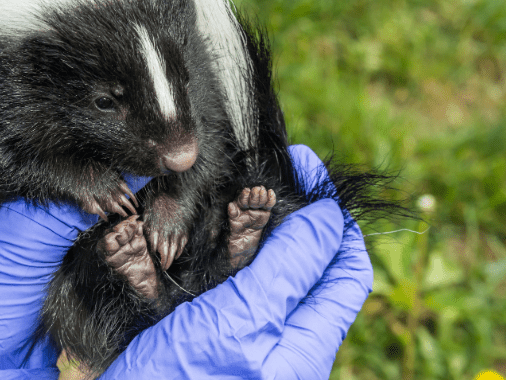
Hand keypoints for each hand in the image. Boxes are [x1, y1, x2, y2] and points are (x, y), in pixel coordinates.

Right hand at [99, 145, 372, 378]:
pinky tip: (162, 236)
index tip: (304, 165)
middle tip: (245, 174)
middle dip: (274, 210)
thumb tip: (330, 220)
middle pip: (294, 258)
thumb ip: (291, 272)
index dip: (332, 212)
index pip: (343, 264)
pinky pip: (201, 283)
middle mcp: (276, 338)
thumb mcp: (246, 328)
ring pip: (245, 267)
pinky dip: (191, 253)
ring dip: (228, 227)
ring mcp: (236, 336)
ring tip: (200, 198)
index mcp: (304, 341)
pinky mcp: (196, 335)